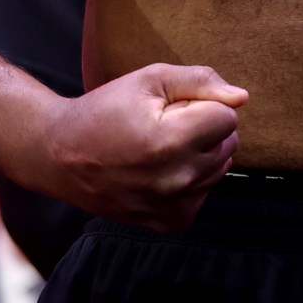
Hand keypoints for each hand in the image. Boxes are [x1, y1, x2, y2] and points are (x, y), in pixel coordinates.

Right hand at [40, 64, 246, 231]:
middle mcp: (176, 179)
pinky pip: (204, 192)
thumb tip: (242, 98)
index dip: (203, 105)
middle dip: (204, 129)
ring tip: (160, 148)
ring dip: (200, 154)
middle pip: (228, 143)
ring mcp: (174, 205)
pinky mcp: (171, 222)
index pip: (227, 117)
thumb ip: (200, 81)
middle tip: (164, 127)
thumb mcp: (149, 79)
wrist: (61, 157)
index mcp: (171, 141)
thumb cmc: (106, 110)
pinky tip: (159, 170)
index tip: (172, 108)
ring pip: (220, 168)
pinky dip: (191, 179)